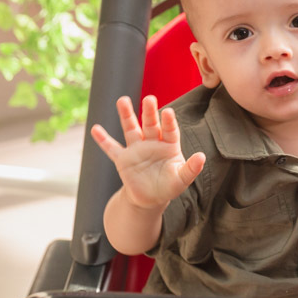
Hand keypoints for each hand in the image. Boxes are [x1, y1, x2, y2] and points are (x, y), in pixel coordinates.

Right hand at [91, 95, 205, 209]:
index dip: (168, 122)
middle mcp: (153, 142)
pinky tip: (95, 129)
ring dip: (127, 115)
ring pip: (131, 129)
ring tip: (122, 100)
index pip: (169, 130)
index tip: (168, 111)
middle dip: (150, 112)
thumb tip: (202, 157)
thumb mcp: (182, 179)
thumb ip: (191, 168)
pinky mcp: (123, 159)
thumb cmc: (169, 186)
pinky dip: (103, 140)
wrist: (151, 198)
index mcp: (169, 145)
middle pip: (151, 124)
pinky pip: (112, 148)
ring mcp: (137, 149)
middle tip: (149, 98)